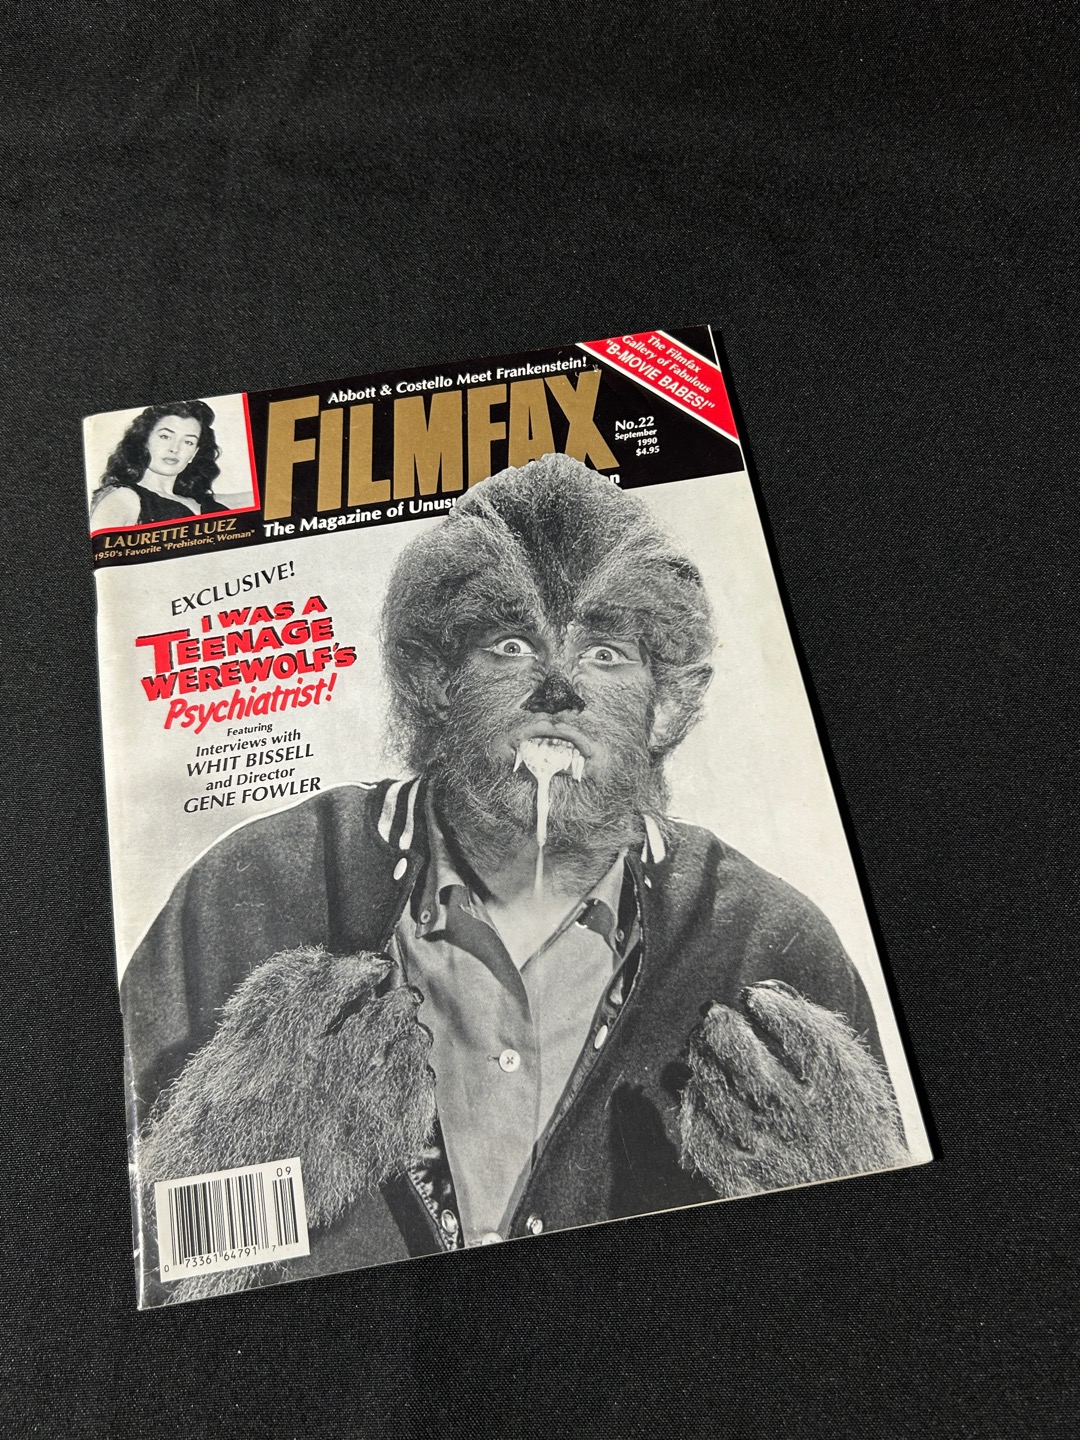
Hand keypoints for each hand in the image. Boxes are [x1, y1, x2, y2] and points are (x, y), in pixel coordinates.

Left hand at [680, 979, 907, 1196]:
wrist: (845, 1190)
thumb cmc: (846, 1124)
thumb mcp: (852, 1080)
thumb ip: (818, 1032)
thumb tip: (766, 993)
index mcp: (839, 1094)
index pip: (801, 1036)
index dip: (771, 1007)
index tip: (754, 997)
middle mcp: (802, 1123)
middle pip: (745, 1058)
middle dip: (722, 1026)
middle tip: (715, 1015)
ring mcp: (768, 1152)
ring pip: (713, 1088)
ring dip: (701, 1057)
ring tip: (701, 1044)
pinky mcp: (740, 1177)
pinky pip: (700, 1130)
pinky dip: (693, 1101)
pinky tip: (699, 1087)